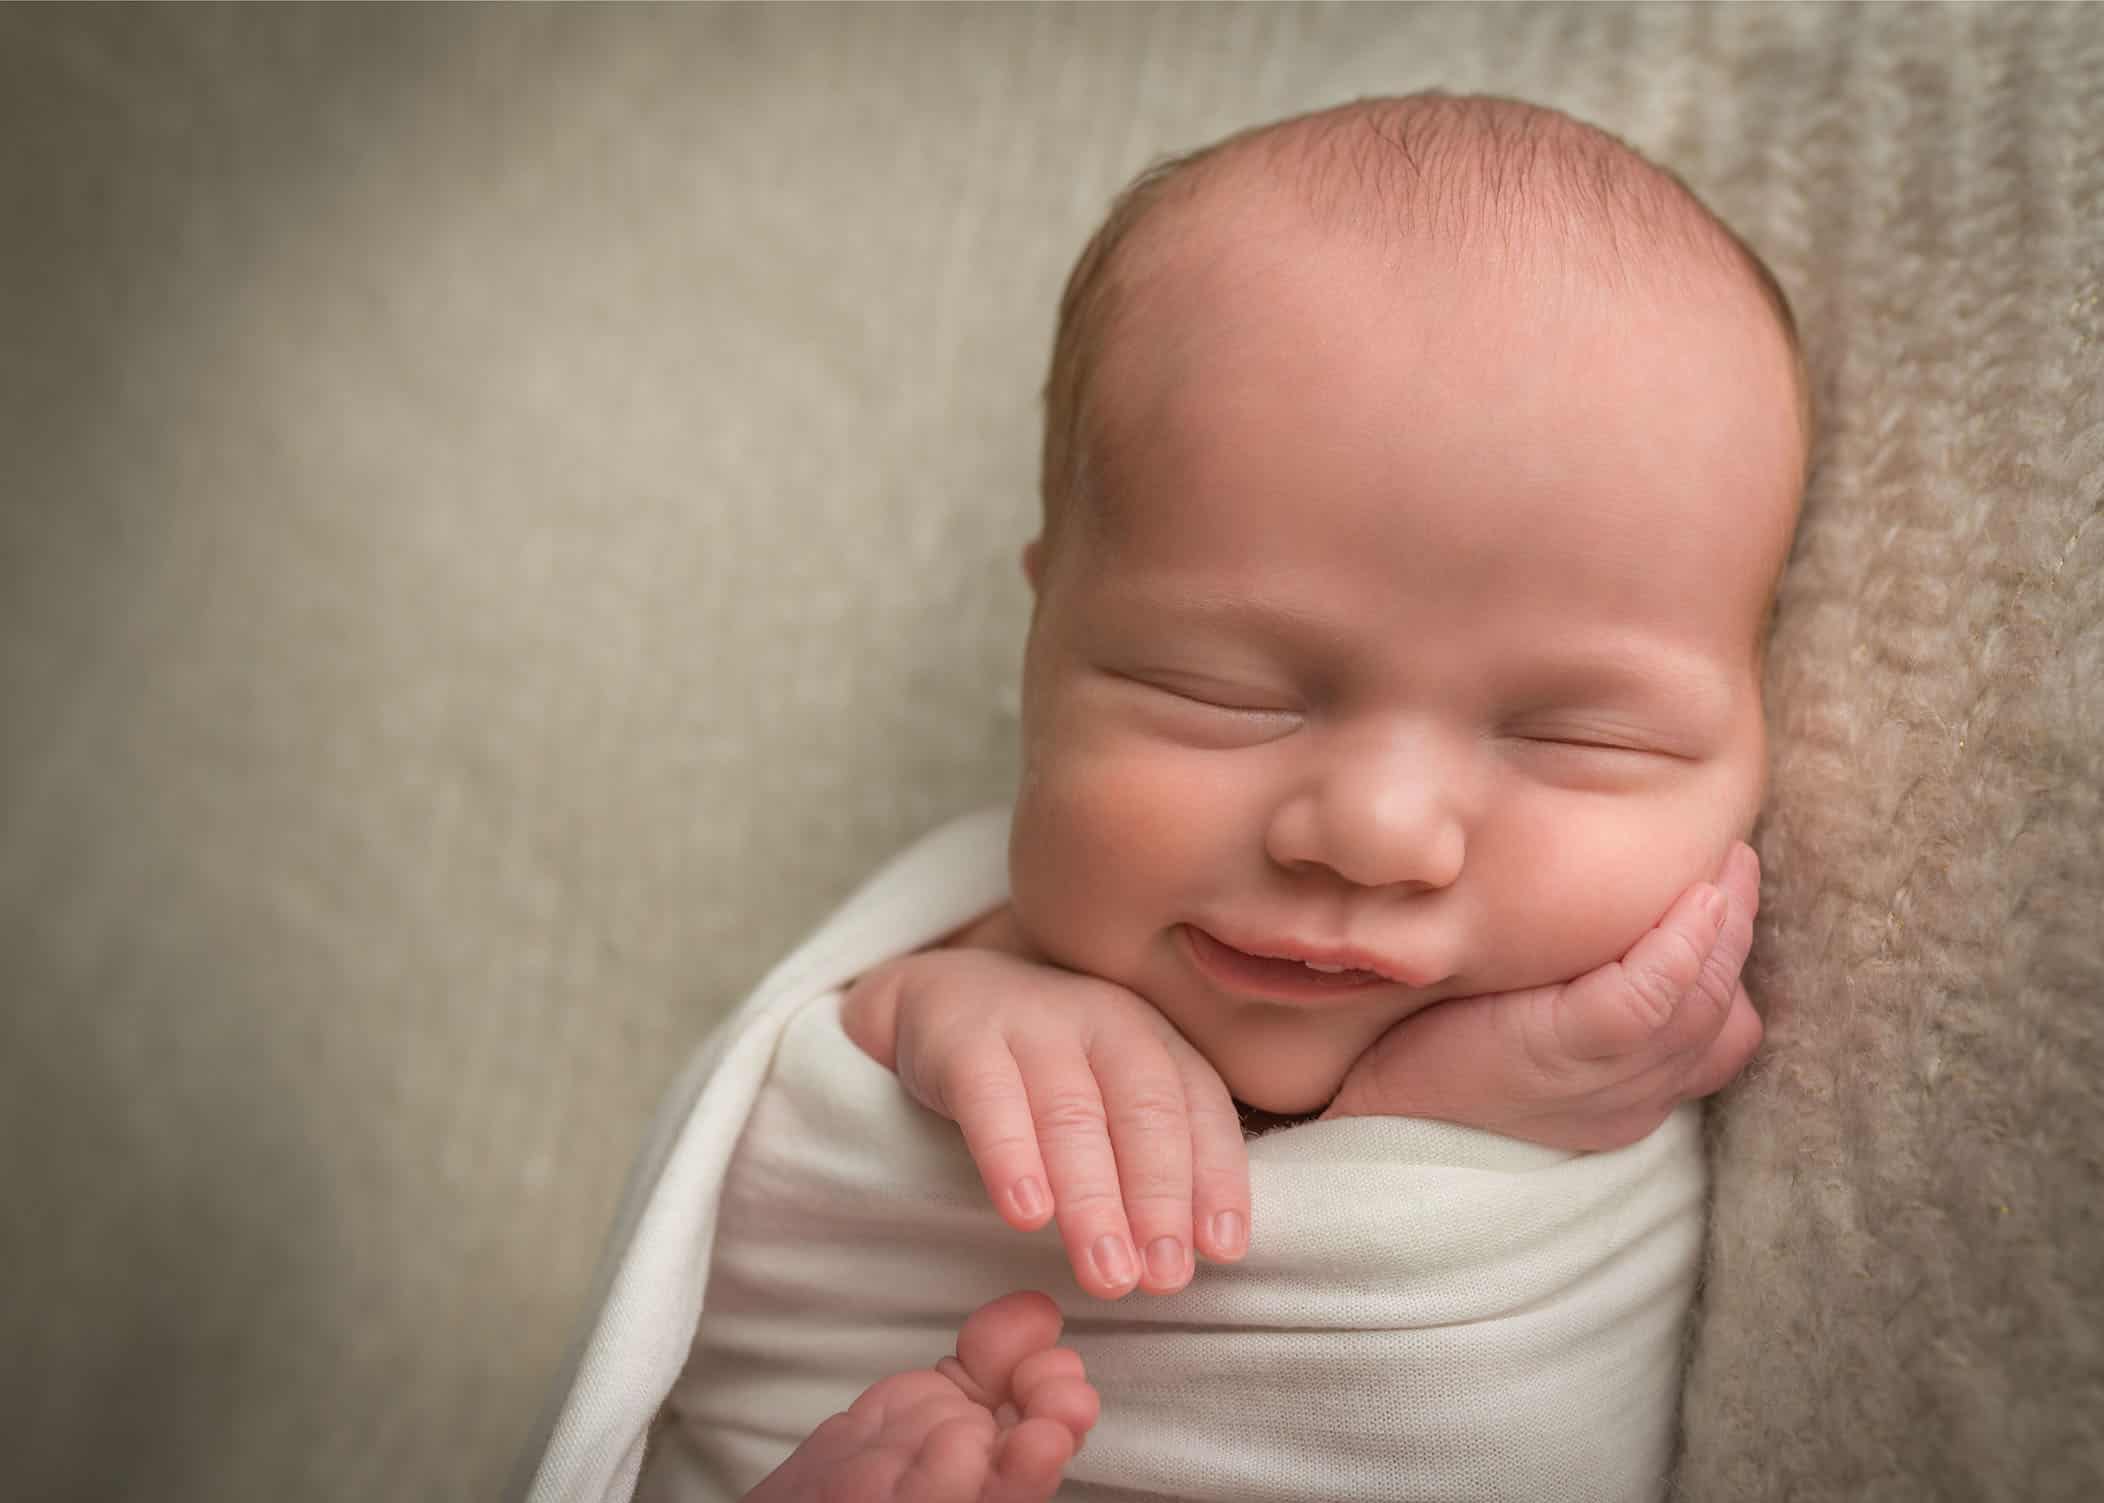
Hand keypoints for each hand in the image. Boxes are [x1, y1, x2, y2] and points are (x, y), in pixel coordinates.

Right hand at [842, 939, 1249, 1299]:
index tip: (1221, 1250)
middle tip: (1165, 1278)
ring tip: (1106, 1274)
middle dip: (1160, 1200)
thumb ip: (1150, 1156)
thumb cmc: (1043, 1071)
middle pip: (1143, 1111)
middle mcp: (1104, 1020)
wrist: (938, 998)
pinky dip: (1012, 1159)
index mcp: (1153, 1036)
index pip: (1200, 1107)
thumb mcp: (1107, 1094)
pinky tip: (1027, 1214)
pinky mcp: (965, 1040)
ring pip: (1072, 1115)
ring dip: (1094, 1202)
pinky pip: (991, 1101)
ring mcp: (1034, 1025)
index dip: (1217, 1178)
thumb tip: (1200, 1250)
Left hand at [1322, 842, 1763, 1149]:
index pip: (1716, 1037)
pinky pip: (1643, 1001)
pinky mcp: (1561, 1057)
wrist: (1367, 1120)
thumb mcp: (1519, 1030)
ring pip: (1699, 1002)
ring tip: (1729, 866)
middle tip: (1738, 866)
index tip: (1725, 902)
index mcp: (1626, 1099)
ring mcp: (1604, 1086)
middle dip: (1737, 933)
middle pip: (1719, 1013)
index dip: (1729, 968)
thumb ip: (1565, 994)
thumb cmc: (1431, 1064)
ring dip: (1723, 927)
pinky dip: (1678, 948)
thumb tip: (1586, 923)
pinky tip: (1695, 899)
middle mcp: (1633, 1101)